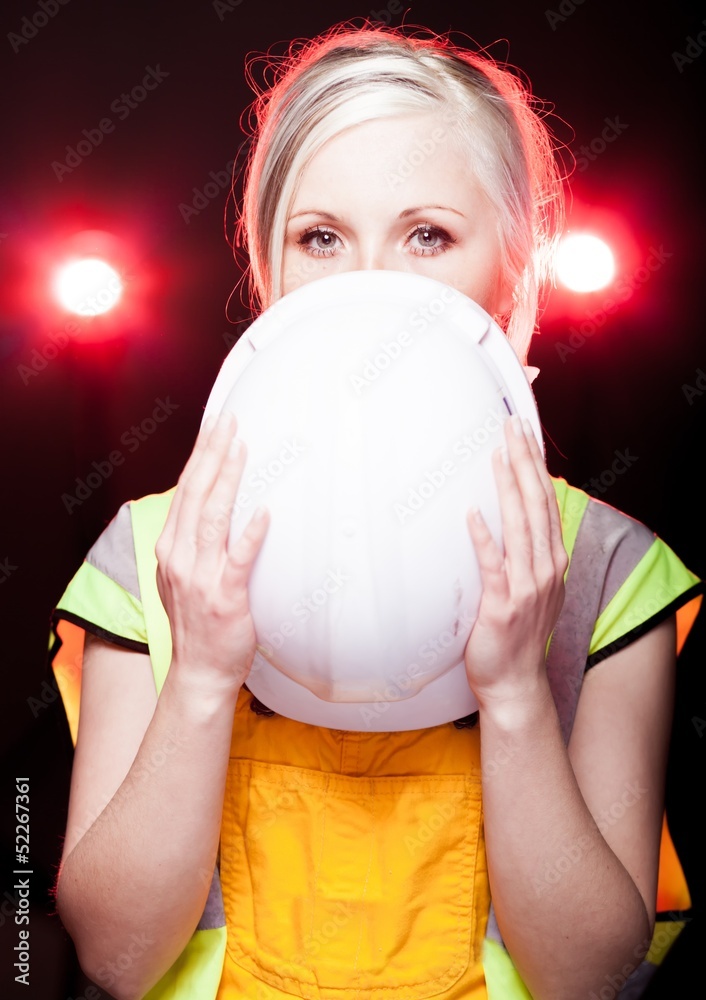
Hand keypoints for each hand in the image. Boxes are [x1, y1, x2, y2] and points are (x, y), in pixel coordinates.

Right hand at [155, 411, 269, 690]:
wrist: (199, 672)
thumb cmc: (199, 623)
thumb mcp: (183, 576)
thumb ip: (193, 542)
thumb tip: (212, 506)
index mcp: (170, 549)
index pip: (185, 491)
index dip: (200, 456)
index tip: (214, 426)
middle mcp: (179, 558)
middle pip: (196, 495)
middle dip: (212, 454)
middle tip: (229, 421)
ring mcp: (200, 578)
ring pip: (213, 518)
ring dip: (228, 480)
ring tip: (242, 449)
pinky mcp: (225, 598)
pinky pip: (239, 560)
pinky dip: (250, 533)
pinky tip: (264, 511)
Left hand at [464, 414, 566, 710]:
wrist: (515, 682)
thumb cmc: (516, 633)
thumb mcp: (531, 586)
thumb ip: (526, 551)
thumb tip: (508, 514)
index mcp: (552, 560)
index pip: (545, 502)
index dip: (536, 466)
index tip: (526, 433)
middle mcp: (546, 568)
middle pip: (536, 505)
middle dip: (525, 462)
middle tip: (512, 426)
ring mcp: (528, 587)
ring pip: (520, 527)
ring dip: (508, 488)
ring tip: (498, 455)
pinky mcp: (503, 606)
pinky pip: (494, 566)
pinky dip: (485, 539)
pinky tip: (473, 515)